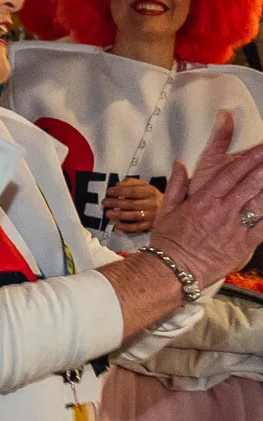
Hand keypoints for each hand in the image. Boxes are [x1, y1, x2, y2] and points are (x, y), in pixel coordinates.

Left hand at [104, 177, 162, 234]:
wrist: (167, 207)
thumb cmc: (149, 195)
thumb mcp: (143, 185)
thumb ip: (130, 182)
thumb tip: (118, 185)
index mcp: (150, 192)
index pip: (134, 191)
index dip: (120, 191)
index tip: (109, 191)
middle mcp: (152, 204)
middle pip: (132, 204)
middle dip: (116, 203)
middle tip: (105, 202)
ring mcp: (151, 215)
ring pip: (133, 215)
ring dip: (119, 214)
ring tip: (108, 213)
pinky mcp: (149, 225)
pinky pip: (137, 227)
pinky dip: (126, 226)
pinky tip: (117, 224)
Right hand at [140, 113, 262, 281]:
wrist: (173, 271)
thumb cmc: (169, 243)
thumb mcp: (166, 210)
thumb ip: (176, 185)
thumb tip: (180, 165)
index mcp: (204, 201)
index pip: (232, 173)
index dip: (249, 158)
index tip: (259, 149)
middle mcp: (223, 211)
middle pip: (251, 183)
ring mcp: (236, 227)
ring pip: (260, 201)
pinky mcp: (244, 243)